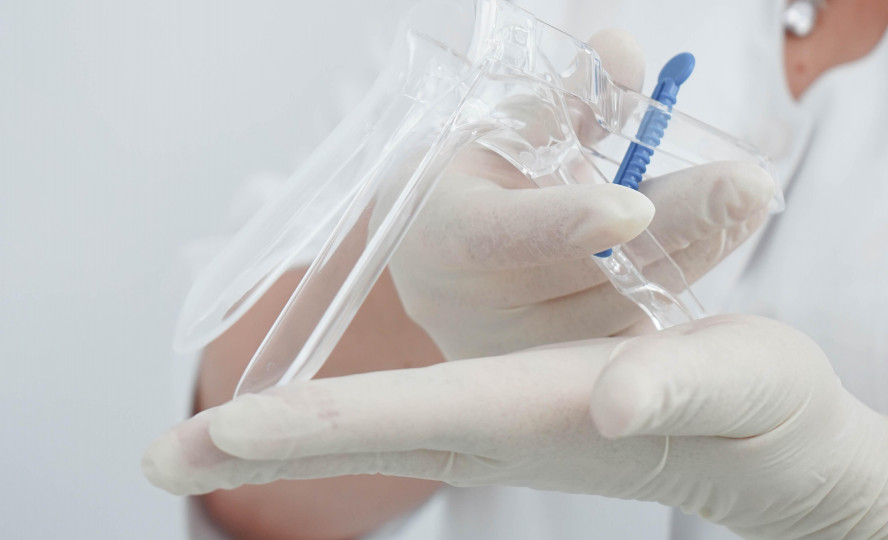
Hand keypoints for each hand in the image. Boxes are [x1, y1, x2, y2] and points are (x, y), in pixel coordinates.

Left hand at [144, 315, 887, 537]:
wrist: (771, 453)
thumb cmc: (764, 413)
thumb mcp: (744, 379)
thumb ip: (679, 382)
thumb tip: (607, 392)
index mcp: (545, 410)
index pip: (409, 415)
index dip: (311, 421)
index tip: (221, 431)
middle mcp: (505, 427)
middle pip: (363, 434)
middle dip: (260, 444)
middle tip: (161, 456)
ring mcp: (504, 427)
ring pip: (375, 430)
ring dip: (286, 435)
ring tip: (205, 441)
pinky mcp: (516, 416)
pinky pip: (411, 419)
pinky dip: (341, 423)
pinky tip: (307, 421)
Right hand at [387, 30, 774, 359]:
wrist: (440, 261)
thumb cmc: (471, 181)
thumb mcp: (502, 129)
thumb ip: (565, 97)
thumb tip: (626, 55)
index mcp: (439, 233)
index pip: (495, 237)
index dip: (562, 224)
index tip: (636, 205)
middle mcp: (469, 307)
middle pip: (582, 278)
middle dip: (674, 229)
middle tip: (747, 188)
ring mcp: (513, 352)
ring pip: (620, 309)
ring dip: (692, 252)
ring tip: (742, 202)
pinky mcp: (552, 374)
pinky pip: (628, 332)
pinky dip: (675, 280)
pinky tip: (713, 237)